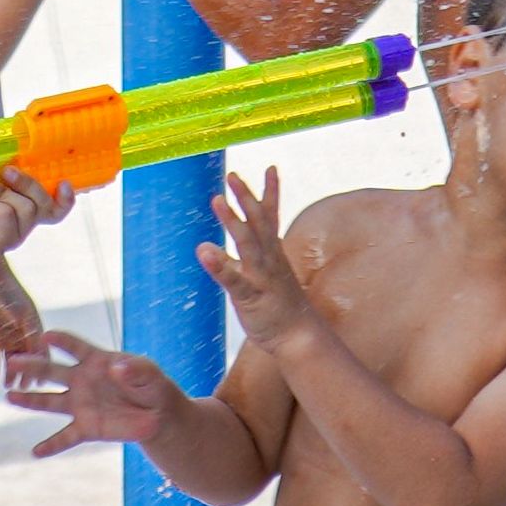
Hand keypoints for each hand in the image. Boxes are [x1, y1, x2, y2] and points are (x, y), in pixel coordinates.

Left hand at [0, 165, 73, 257]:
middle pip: (43, 204)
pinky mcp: (1, 244)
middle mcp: (22, 226)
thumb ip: (3, 174)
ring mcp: (13, 237)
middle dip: (26, 182)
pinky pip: (7, 215)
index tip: (65, 183)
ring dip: (0, 193)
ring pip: (25, 208)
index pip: (54, 211)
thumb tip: (13, 152)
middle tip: (6, 171)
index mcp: (22, 211)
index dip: (66, 200)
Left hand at [0, 261, 43, 379]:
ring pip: (9, 360)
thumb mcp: (21, 312)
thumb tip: (38, 350)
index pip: (42, 352)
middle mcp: (22, 335)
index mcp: (34, 328)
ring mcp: (6, 336)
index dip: (43, 366)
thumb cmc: (8, 292)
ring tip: (8, 387)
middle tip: (25, 390)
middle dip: (26, 375)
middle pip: (26, 360)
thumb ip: (29, 331)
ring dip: (9, 374)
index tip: (43, 382)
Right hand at [3, 330, 179, 456]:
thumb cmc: (150, 385)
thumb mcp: (149, 374)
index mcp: (95, 360)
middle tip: (12, 361)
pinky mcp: (86, 428)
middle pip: (52, 371)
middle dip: (32, 365)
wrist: (156, 413)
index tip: (45, 336)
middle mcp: (81, 380)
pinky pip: (65, 437)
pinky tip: (35, 452)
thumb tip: (116, 368)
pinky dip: (51, 445)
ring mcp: (80, 405)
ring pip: (50, 402)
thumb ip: (135, 369)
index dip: (61, 340)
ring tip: (9, 396)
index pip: (74, 346)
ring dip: (30, 400)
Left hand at [199, 169, 313, 352]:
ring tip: (217, 200)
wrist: (300, 338)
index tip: (271, 167)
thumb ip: (229, 261)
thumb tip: (206, 247)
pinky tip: (205, 251)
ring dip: (232, 221)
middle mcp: (268, 260)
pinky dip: (220, 266)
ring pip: (248, 245)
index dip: (269, 192)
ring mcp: (262, 277)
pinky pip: (235, 280)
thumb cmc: (276, 306)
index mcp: (271, 253)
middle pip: (258, 223)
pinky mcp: (251, 297)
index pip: (270, 217)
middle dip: (246, 198)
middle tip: (232, 175)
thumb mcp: (254, 279)